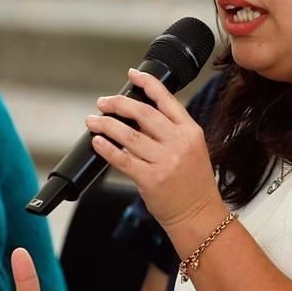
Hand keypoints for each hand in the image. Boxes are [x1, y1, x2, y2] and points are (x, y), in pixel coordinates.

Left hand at [85, 69, 222, 227]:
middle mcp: (179, 143)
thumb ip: (169, 131)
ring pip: (128, 135)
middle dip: (118, 104)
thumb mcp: (191, 150)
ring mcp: (165, 161)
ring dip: (106, 125)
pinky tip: (97, 141)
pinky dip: (106, 148)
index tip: (132, 74)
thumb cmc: (192, 183)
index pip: (166, 100)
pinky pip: (122, 159)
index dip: (147, 83)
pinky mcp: (151, 179)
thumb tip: (135, 115)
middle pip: (142, 113)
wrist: (199, 215)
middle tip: (103, 102)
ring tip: (92, 121)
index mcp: (190, 131)